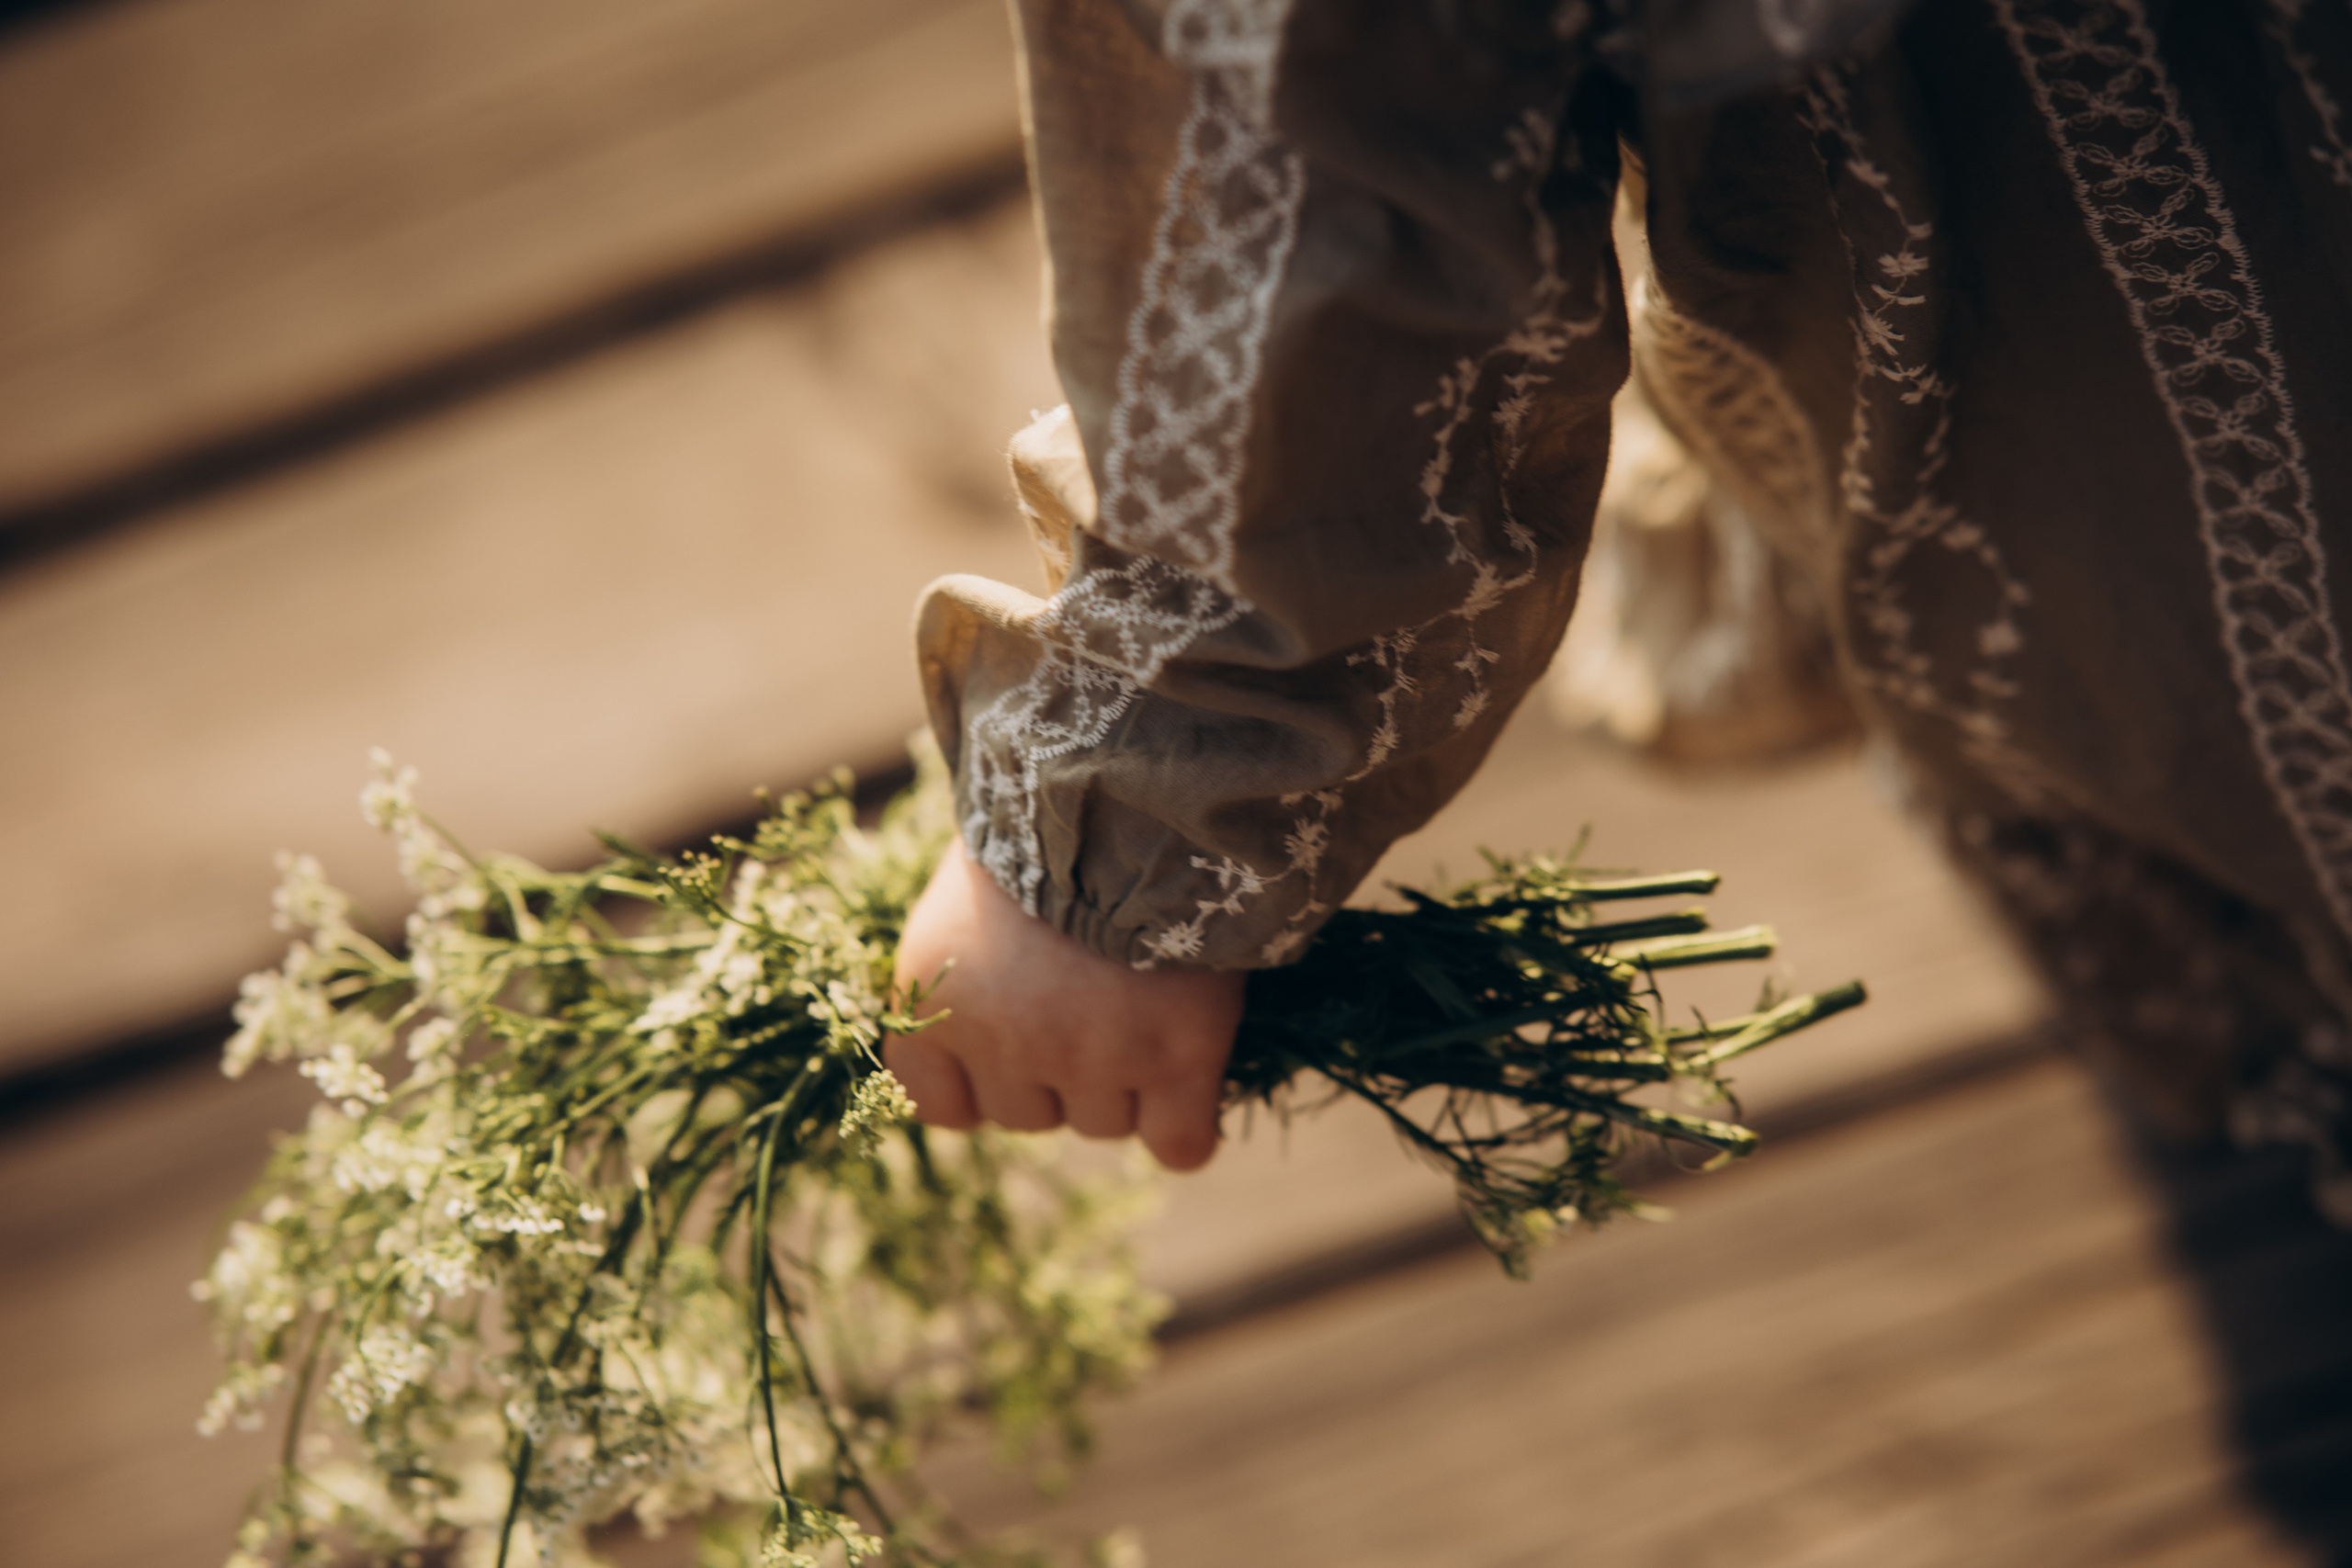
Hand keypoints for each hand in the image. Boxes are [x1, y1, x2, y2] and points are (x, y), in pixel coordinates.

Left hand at [886, 838, 1245, 1169]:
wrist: (1141, 778)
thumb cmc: (1050, 818)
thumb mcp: (971, 892)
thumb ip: (969, 976)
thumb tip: (996, 1035)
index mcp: (931, 994)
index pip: (940, 1106)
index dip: (982, 1082)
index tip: (1014, 1041)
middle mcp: (1002, 1039)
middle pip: (1028, 1117)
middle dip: (1060, 1069)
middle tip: (1094, 994)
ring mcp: (1090, 1055)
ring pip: (1104, 1126)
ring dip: (1127, 1081)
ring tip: (1146, 999)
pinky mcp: (1176, 1056)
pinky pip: (1179, 1145)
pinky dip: (1186, 1125)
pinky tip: (1193, 1079)